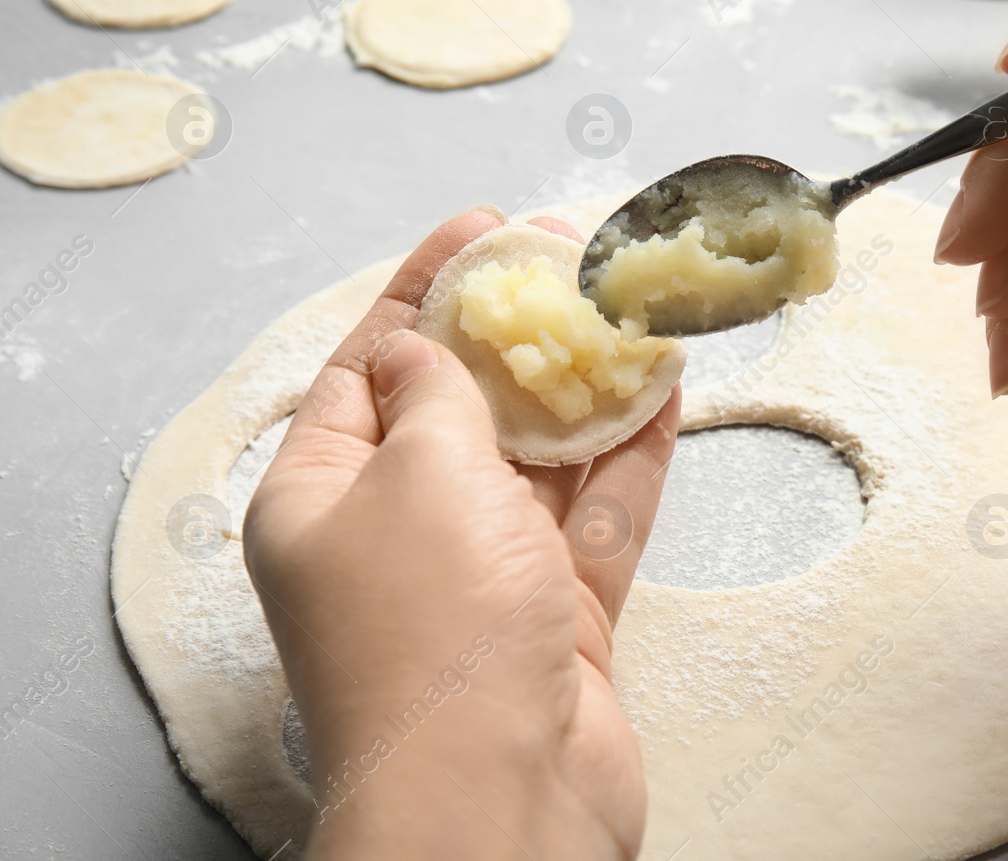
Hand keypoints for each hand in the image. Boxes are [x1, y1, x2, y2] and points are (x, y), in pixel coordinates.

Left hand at [243, 208, 679, 860]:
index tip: (483, 229)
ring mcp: (484, 577)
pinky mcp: (558, 616)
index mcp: (323, 497)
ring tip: (629, 308)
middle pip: (461, 407)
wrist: (497, 799)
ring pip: (541, 459)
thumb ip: (435, 396)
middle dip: (516, 330)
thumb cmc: (432, 631)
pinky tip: (662, 393)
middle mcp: (398, 534)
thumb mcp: (417, 475)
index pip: (369, 367)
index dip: (424, 291)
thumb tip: (421, 349)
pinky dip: (630, 457)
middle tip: (573, 258)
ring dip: (586, 388)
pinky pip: (597, 516)